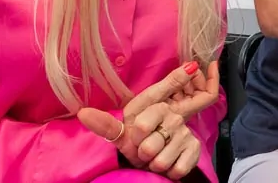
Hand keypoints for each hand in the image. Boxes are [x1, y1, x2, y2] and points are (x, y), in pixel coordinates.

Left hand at [78, 61, 219, 179]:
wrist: (159, 153)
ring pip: (162, 161)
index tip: (138, 137)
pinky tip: (170, 162)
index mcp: (156, 106)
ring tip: (157, 156)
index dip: (135, 139)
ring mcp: (185, 133)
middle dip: (144, 155)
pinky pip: (177, 169)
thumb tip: (83, 112)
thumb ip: (105, 123)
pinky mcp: (195, 149)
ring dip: (156, 165)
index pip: (140, 127)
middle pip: (149, 147)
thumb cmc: (139, 140)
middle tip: (146, 150)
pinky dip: (170, 172)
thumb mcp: (123, 132)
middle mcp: (174, 117)